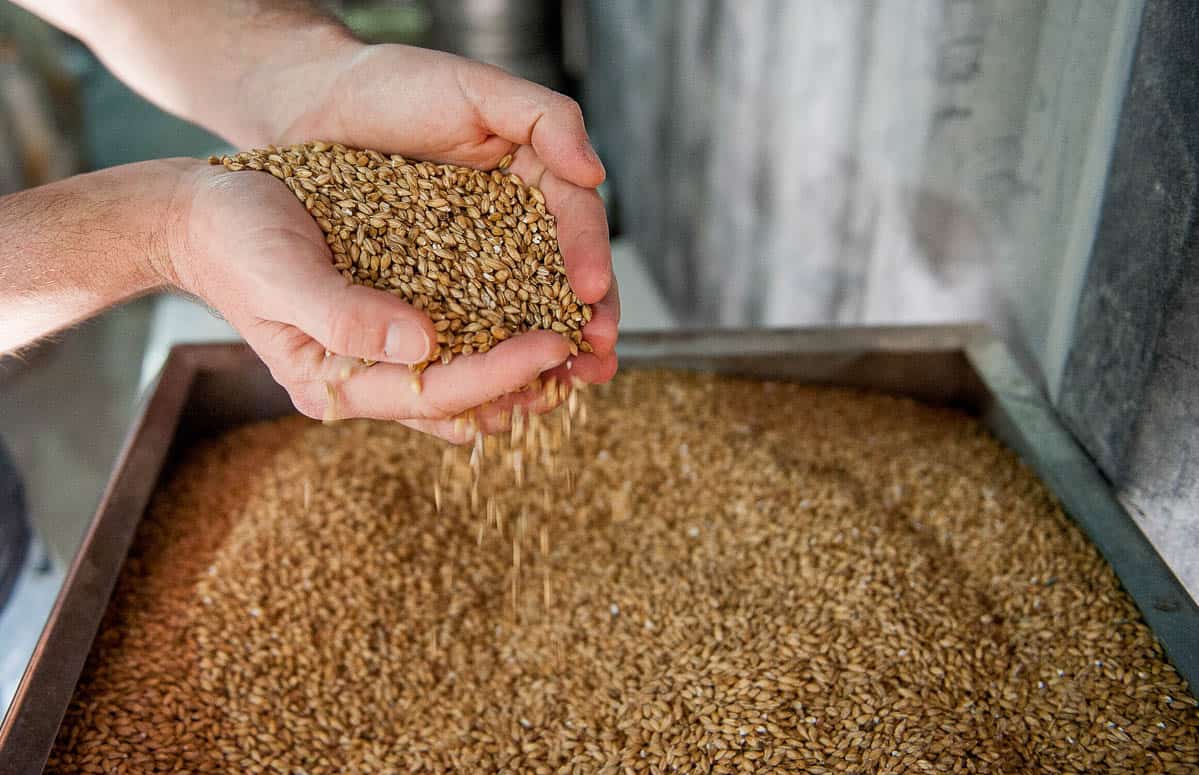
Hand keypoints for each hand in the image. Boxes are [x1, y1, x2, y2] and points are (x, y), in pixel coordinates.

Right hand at [168, 162, 593, 441]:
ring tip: (583, 350)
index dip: (496, 372)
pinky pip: (457, 345)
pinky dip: (500, 338)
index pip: (433, 392)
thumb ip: (344, 314)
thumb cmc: (235, 239)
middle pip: (461, 399)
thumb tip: (422, 344)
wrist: (207, 215)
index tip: (553, 346)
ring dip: (524, 369)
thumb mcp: (281, 271)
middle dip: (527, 383)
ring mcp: (380, 357)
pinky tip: (543, 320)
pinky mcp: (393, 327)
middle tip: (589, 361)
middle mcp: (364, 381)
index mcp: (335, 383)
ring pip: (466, 378)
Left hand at [261, 43, 618, 385]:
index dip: (589, 257)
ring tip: (561, 388)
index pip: (577, 221)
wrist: (312, 107)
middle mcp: (512, 225)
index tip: (591, 292)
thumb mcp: (475, 88)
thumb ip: (542, 117)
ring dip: (546, 353)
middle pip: (561, 278)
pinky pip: (467, 326)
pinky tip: (500, 391)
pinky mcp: (432, 288)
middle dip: (584, 321)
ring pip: (520, 312)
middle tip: (598, 355)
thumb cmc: (395, 86)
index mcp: (535, 178)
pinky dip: (486, 358)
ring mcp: (474, 260)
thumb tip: (596, 173)